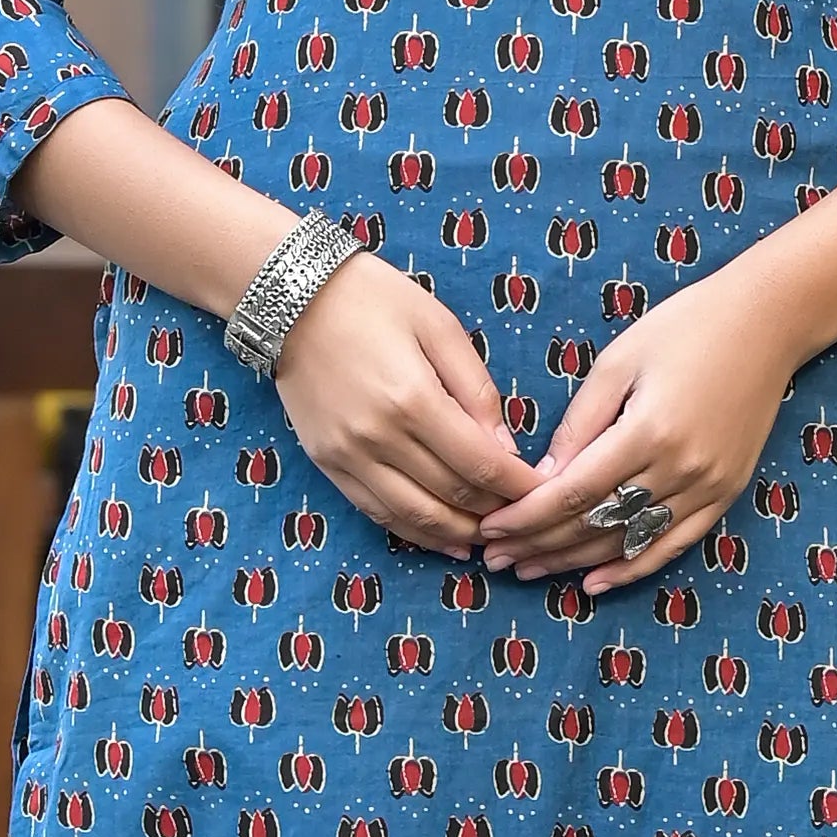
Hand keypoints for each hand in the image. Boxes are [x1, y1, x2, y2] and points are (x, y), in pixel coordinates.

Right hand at [272, 254, 539, 552]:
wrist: (292, 298)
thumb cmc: (373, 300)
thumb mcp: (438, 326)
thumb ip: (476, 389)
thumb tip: (506, 448)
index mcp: (413, 400)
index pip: (481, 464)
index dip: (519, 487)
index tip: (544, 492)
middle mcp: (379, 438)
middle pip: (453, 495)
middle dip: (496, 510)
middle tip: (524, 513)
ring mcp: (348, 456)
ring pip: (415, 517)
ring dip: (459, 533)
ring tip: (490, 535)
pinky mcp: (327, 464)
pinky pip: (377, 513)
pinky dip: (415, 532)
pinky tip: (444, 538)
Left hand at [474, 267, 803, 593]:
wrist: (767, 325)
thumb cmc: (685, 329)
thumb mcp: (618, 362)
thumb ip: (579, 425)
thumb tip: (540, 479)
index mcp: (648, 431)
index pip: (572, 493)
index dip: (526, 517)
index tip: (489, 527)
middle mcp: (680, 469)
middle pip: (596, 524)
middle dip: (539, 545)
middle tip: (495, 557)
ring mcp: (708, 488)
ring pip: (629, 542)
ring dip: (574, 562)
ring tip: (529, 570)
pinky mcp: (726, 495)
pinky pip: (673, 544)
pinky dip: (632, 568)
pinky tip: (595, 582)